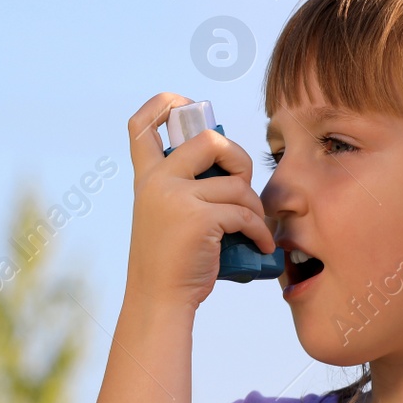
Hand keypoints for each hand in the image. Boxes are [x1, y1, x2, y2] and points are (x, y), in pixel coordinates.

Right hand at [124, 93, 276, 312]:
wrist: (159, 299)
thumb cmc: (171, 260)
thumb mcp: (166, 213)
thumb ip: (185, 185)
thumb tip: (231, 164)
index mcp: (147, 177)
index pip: (141, 124)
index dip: (163, 103)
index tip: (187, 105)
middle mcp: (157, 181)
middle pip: (208, 140)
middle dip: (239, 159)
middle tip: (243, 185)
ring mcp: (176, 198)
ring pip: (235, 183)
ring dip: (254, 206)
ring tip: (254, 227)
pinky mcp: (199, 218)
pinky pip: (244, 212)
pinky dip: (259, 230)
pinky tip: (260, 243)